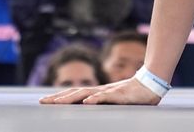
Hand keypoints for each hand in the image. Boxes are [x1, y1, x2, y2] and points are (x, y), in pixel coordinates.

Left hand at [39, 77, 161, 105]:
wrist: (152, 85)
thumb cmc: (134, 95)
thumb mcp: (114, 101)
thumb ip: (102, 103)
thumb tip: (88, 107)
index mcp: (98, 92)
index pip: (75, 94)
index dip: (59, 97)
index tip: (45, 101)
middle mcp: (100, 90)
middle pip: (75, 93)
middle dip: (58, 98)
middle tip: (41, 102)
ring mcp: (109, 92)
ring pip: (86, 94)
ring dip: (70, 98)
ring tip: (57, 103)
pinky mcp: (119, 95)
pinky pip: (106, 97)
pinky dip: (95, 99)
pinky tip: (86, 102)